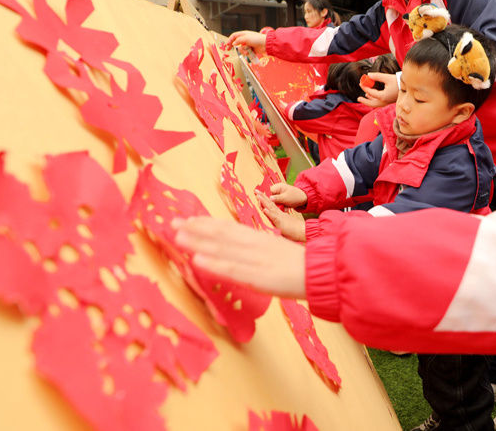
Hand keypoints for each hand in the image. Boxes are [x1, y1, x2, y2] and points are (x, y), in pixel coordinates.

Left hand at [173, 216, 306, 297]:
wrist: (322, 272)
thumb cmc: (302, 267)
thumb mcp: (277, 253)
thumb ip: (259, 252)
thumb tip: (240, 252)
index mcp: (259, 239)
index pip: (228, 228)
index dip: (206, 223)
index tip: (188, 219)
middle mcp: (254, 245)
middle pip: (221, 234)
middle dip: (196, 228)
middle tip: (172, 222)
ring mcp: (255, 260)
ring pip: (222, 248)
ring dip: (198, 242)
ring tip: (178, 236)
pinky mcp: (258, 276)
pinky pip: (232, 268)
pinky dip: (214, 263)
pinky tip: (197, 260)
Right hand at [227, 30, 266, 57]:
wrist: (266, 44)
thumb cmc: (257, 39)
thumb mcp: (246, 38)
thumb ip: (238, 40)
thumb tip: (233, 44)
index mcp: (243, 34)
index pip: (234, 36)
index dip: (230, 40)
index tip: (227, 45)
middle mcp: (245, 39)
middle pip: (236, 43)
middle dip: (233, 46)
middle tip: (229, 50)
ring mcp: (248, 44)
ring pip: (241, 49)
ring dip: (243, 51)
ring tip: (247, 51)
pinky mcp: (251, 49)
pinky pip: (246, 52)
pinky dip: (247, 53)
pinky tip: (250, 53)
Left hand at [255, 191, 306, 241]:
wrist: (303, 231)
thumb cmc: (294, 231)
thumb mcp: (284, 227)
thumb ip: (278, 225)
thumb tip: (274, 226)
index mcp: (279, 215)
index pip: (271, 206)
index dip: (265, 200)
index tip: (259, 195)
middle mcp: (279, 214)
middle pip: (270, 204)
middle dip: (262, 197)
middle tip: (256, 191)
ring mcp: (279, 217)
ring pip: (271, 208)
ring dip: (264, 202)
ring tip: (258, 196)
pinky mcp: (280, 222)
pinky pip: (274, 217)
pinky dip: (269, 213)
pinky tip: (264, 209)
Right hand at [269, 182, 307, 208]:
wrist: (305, 199)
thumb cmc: (296, 196)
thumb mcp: (285, 198)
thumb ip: (276, 198)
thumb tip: (269, 199)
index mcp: (278, 187)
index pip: (268, 192)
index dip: (268, 198)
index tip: (268, 204)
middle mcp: (278, 190)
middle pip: (271, 198)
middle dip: (275, 203)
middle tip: (279, 207)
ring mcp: (280, 194)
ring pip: (275, 202)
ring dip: (280, 206)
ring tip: (285, 208)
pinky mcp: (283, 199)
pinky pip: (280, 203)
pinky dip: (283, 206)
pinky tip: (287, 208)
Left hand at [357, 72, 398, 107]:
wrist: (409, 86)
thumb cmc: (398, 81)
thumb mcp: (387, 77)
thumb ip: (377, 76)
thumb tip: (368, 75)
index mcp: (383, 96)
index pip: (370, 92)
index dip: (364, 86)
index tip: (361, 82)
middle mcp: (384, 101)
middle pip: (371, 103)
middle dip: (364, 101)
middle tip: (358, 98)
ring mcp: (387, 102)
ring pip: (375, 104)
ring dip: (369, 101)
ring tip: (364, 96)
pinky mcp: (389, 101)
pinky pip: (379, 103)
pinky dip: (374, 100)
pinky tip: (370, 96)